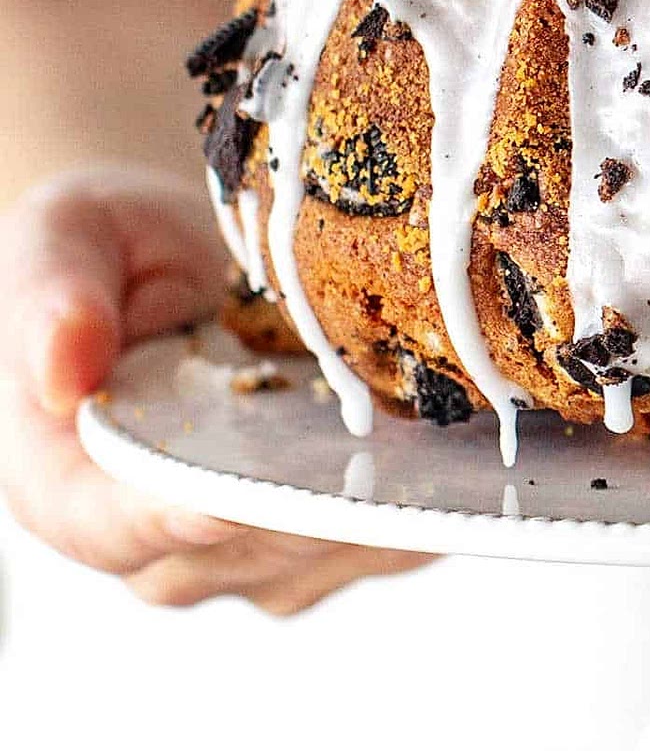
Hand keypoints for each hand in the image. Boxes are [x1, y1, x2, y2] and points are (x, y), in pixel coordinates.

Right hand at [0, 168, 432, 613]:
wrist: (181, 262)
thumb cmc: (113, 249)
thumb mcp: (65, 238)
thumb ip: (55, 299)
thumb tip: (61, 371)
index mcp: (67, 483)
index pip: (122, 526)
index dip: (191, 510)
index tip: (263, 479)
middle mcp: (156, 536)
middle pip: (246, 546)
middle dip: (320, 493)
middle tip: (396, 431)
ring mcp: (240, 547)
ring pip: (321, 552)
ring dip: (383, 495)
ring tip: (435, 427)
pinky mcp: (310, 539)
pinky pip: (373, 541)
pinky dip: (417, 496)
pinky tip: (452, 447)